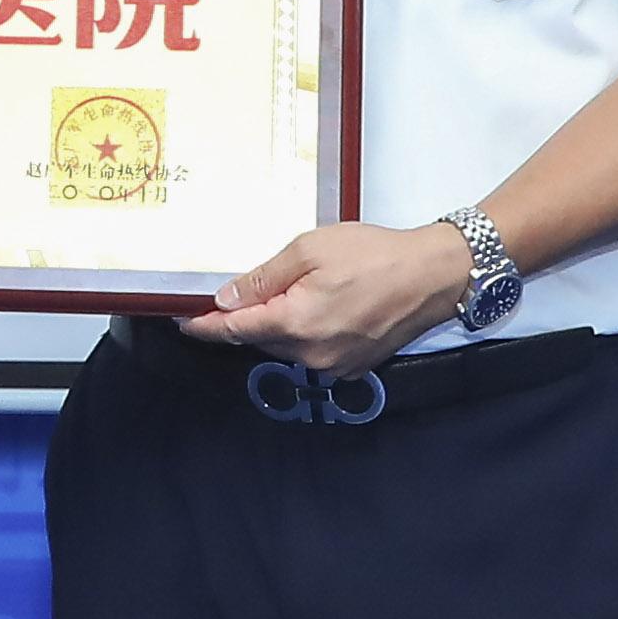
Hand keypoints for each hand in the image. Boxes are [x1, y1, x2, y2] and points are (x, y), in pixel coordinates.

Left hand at [182, 221, 474, 373]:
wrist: (434, 275)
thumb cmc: (375, 255)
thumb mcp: (311, 249)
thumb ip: (264, 278)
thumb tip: (226, 299)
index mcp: (296, 323)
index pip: (233, 331)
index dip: (205, 326)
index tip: (183, 321)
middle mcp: (311, 355)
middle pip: (258, 339)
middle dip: (246, 318)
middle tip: (244, 289)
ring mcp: (333, 366)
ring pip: (285, 348)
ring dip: (277, 326)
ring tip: (294, 291)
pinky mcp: (352, 368)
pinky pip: (312, 354)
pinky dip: (304, 335)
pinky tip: (320, 307)